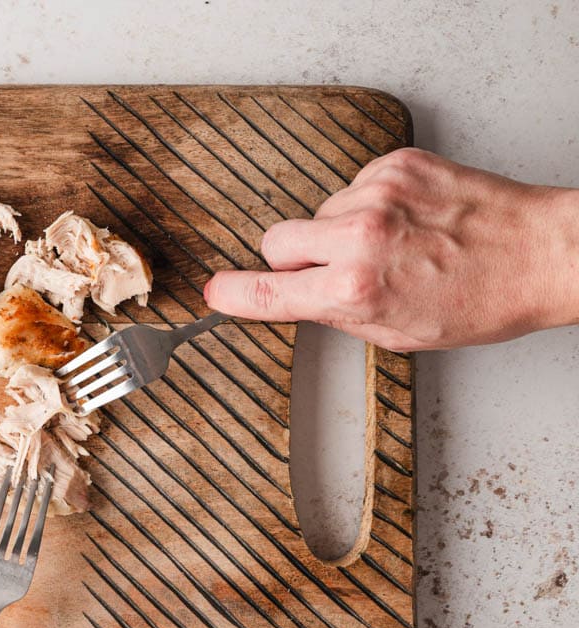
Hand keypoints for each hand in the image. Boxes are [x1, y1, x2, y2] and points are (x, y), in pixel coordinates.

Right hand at [203, 147, 578, 350]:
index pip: (268, 292)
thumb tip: (295, 299)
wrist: (542, 253)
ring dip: (338, 232)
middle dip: (292, 259)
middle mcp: (360, 238)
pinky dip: (368, 205)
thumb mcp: (398, 332)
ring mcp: (377, 195)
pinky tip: (404, 221)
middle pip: (277, 241)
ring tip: (389, 246)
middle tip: (327, 272)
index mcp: (355, 289)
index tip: (216, 295)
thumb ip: (336, 313)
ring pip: (319, 214)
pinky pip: (352, 188)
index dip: (233, 296)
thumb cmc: (481, 300)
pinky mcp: (396, 165)